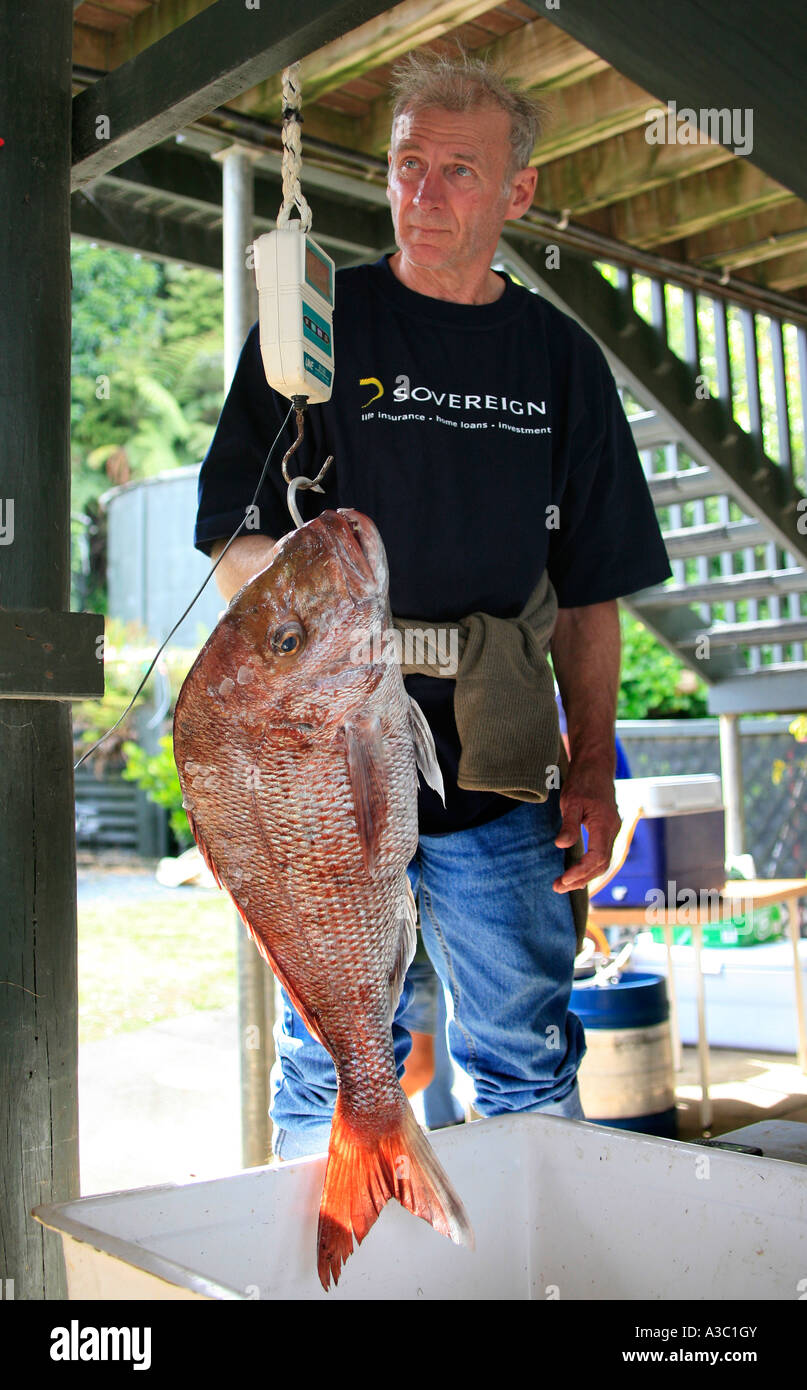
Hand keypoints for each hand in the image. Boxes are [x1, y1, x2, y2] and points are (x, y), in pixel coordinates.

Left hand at [552, 761, 620, 892]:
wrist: (596, 765)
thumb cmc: (582, 781)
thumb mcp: (571, 801)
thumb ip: (569, 825)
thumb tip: (562, 845)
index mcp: (604, 824)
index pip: (597, 858)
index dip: (581, 872)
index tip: (563, 879)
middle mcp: (612, 830)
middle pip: (602, 865)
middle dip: (581, 879)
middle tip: (558, 887)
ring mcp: (612, 829)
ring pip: (603, 861)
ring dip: (585, 875)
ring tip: (564, 884)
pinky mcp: (608, 829)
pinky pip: (602, 853)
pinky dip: (590, 866)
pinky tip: (576, 871)